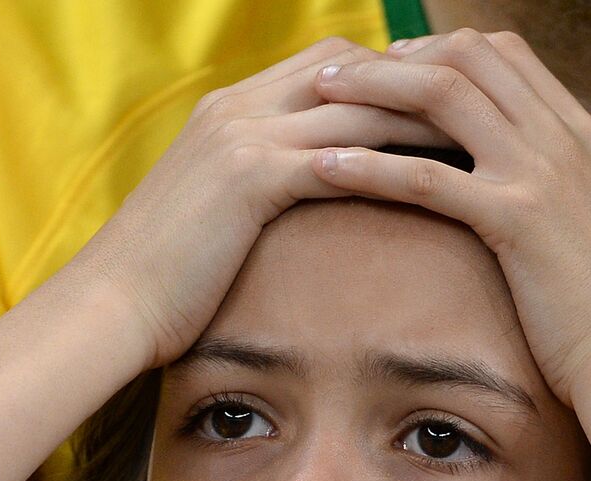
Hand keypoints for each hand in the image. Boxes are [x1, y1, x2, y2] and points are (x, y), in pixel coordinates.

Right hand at [63, 37, 452, 368]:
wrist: (110, 306)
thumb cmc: (164, 276)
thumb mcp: (213, 212)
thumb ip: (257, 183)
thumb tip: (305, 194)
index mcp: (228, 109)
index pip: (326, 63)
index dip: (387, 74)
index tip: (442, 94)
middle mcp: (235, 107)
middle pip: (348, 67)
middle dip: (415, 81)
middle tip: (477, 105)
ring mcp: (240, 136)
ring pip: (354, 108)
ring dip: (420, 121)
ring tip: (480, 143)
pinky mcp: (248, 178)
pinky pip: (338, 159)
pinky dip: (390, 166)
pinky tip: (437, 187)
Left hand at [309, 29, 590, 405]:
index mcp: (587, 136)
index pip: (506, 55)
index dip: (443, 52)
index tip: (395, 70)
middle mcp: (564, 139)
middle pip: (468, 57)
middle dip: (395, 57)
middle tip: (338, 76)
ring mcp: (541, 174)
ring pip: (442, 96)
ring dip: (372, 89)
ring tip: (316, 100)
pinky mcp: (516, 221)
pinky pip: (426, 177)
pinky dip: (368, 166)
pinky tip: (323, 170)